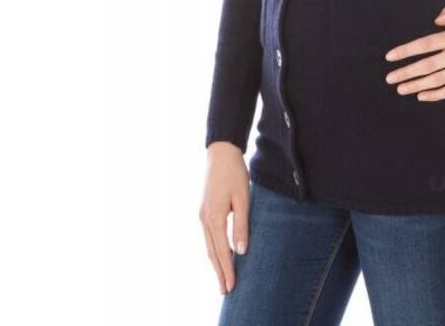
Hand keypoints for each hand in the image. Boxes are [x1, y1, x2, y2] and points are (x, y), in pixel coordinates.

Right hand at [198, 142, 249, 294]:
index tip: (231, 287)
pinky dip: (214, 250)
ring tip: (223, 279)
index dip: (227, 270)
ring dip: (216, 263)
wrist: (220, 153)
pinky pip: (209, 237)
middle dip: (219, 272)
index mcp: (214, 218)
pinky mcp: (204, 210)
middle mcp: (204, 220)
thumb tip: (241, 251)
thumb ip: (241, 224)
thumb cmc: (234, 173)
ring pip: (209, 246)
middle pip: (212, 253)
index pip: (221, 251)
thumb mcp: (242, 197)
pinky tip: (220, 255)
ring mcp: (202, 215)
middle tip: (226, 291)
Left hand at [384, 5, 444, 100]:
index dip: (407, 50)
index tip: (390, 57)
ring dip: (417, 85)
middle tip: (389, 78)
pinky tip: (420, 96)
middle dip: (407, 72)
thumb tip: (435, 19)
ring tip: (400, 89)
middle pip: (428, 64)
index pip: (426, 43)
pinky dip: (435, 94)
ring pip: (437, 79)